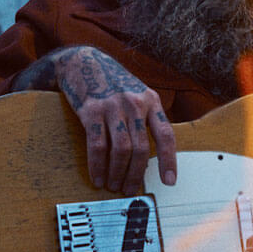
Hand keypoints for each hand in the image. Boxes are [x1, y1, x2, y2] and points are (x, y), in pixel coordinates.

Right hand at [12, 46, 175, 193]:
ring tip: (113, 185)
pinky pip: (97, 145)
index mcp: (151, 101)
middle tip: (129, 189)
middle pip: (141, 148)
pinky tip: (97, 176)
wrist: (83, 62)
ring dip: (118, 173)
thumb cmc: (112, 83)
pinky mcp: (91, 111)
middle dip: (136, 174)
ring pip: (121, 150)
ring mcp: (113, 107)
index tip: (169, 182)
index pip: (166, 135)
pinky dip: (98, 165)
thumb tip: (147, 156)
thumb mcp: (137, 94)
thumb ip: (145, 119)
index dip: (169, 161)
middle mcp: (135, 103)